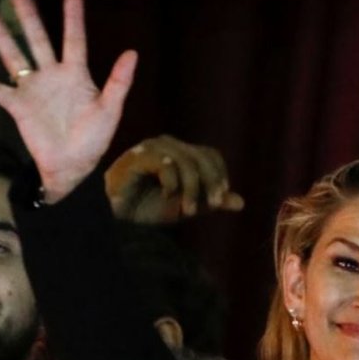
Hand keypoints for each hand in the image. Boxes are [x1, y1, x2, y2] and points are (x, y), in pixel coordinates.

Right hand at [0, 0, 137, 202]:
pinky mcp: (18, 107)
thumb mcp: (110, 110)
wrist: (72, 166)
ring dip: (2, 39)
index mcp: (76, 75)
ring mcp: (33, 90)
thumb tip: (132, 52)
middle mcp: (52, 77)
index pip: (74, 41)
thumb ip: (119, 82)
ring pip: (15, 58)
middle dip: (30, 20)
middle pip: (39, 41)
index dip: (73, 19)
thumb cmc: (94, 139)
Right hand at [105, 135, 243, 223]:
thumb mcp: (186, 207)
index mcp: (181, 151)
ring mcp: (152, 147)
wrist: (117, 215)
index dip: (219, 177)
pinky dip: (172, 184)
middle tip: (212, 206)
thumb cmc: (148, 208)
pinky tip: (167, 197)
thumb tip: (241, 203)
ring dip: (192, 189)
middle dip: (210, 183)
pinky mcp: (138, 156)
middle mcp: (168, 144)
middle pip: (202, 157)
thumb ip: (210, 202)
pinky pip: (166, 165)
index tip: (219, 201)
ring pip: (186, 162)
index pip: (211, 156)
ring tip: (188, 211)